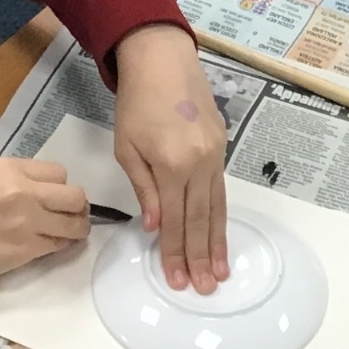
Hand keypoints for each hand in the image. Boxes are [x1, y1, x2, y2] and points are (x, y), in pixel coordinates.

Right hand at [0, 159, 89, 298]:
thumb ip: (12, 181)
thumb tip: (41, 190)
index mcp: (8, 168)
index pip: (58, 172)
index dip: (58, 186)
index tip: (53, 196)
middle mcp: (23, 190)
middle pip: (74, 195)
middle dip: (76, 205)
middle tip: (68, 214)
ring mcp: (28, 221)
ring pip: (75, 222)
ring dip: (77, 227)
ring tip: (70, 231)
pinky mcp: (27, 250)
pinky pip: (61, 244)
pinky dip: (63, 244)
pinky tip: (54, 244)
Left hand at [112, 25, 228, 293]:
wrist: (163, 60)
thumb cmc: (136, 103)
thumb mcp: (127, 147)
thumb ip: (144, 188)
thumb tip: (154, 226)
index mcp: (172, 164)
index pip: (174, 220)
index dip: (174, 252)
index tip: (178, 280)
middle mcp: (200, 163)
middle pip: (201, 219)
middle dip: (201, 256)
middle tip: (206, 288)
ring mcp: (215, 154)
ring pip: (217, 207)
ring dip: (217, 241)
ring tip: (221, 271)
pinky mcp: (222, 146)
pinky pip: (221, 189)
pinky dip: (221, 215)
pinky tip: (220, 234)